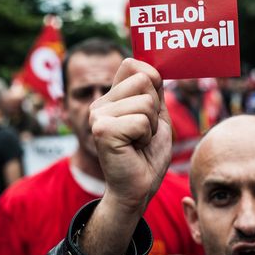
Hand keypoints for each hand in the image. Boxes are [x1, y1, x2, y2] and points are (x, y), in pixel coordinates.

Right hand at [89, 58, 171, 213]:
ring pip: (146, 102)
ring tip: (139, 142)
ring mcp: (98, 116)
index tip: (150, 108)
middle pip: (144, 80)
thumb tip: (153, 67)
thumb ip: (154, 92)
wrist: (139, 188)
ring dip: (151, 127)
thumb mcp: (156, 117)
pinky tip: (134, 149)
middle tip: (143, 133)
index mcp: (110, 98)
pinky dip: (146, 137)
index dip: (151, 81)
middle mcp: (100, 104)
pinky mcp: (102, 131)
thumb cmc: (147, 156)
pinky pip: (141, 121)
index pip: (132, 65)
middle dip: (154, 109)